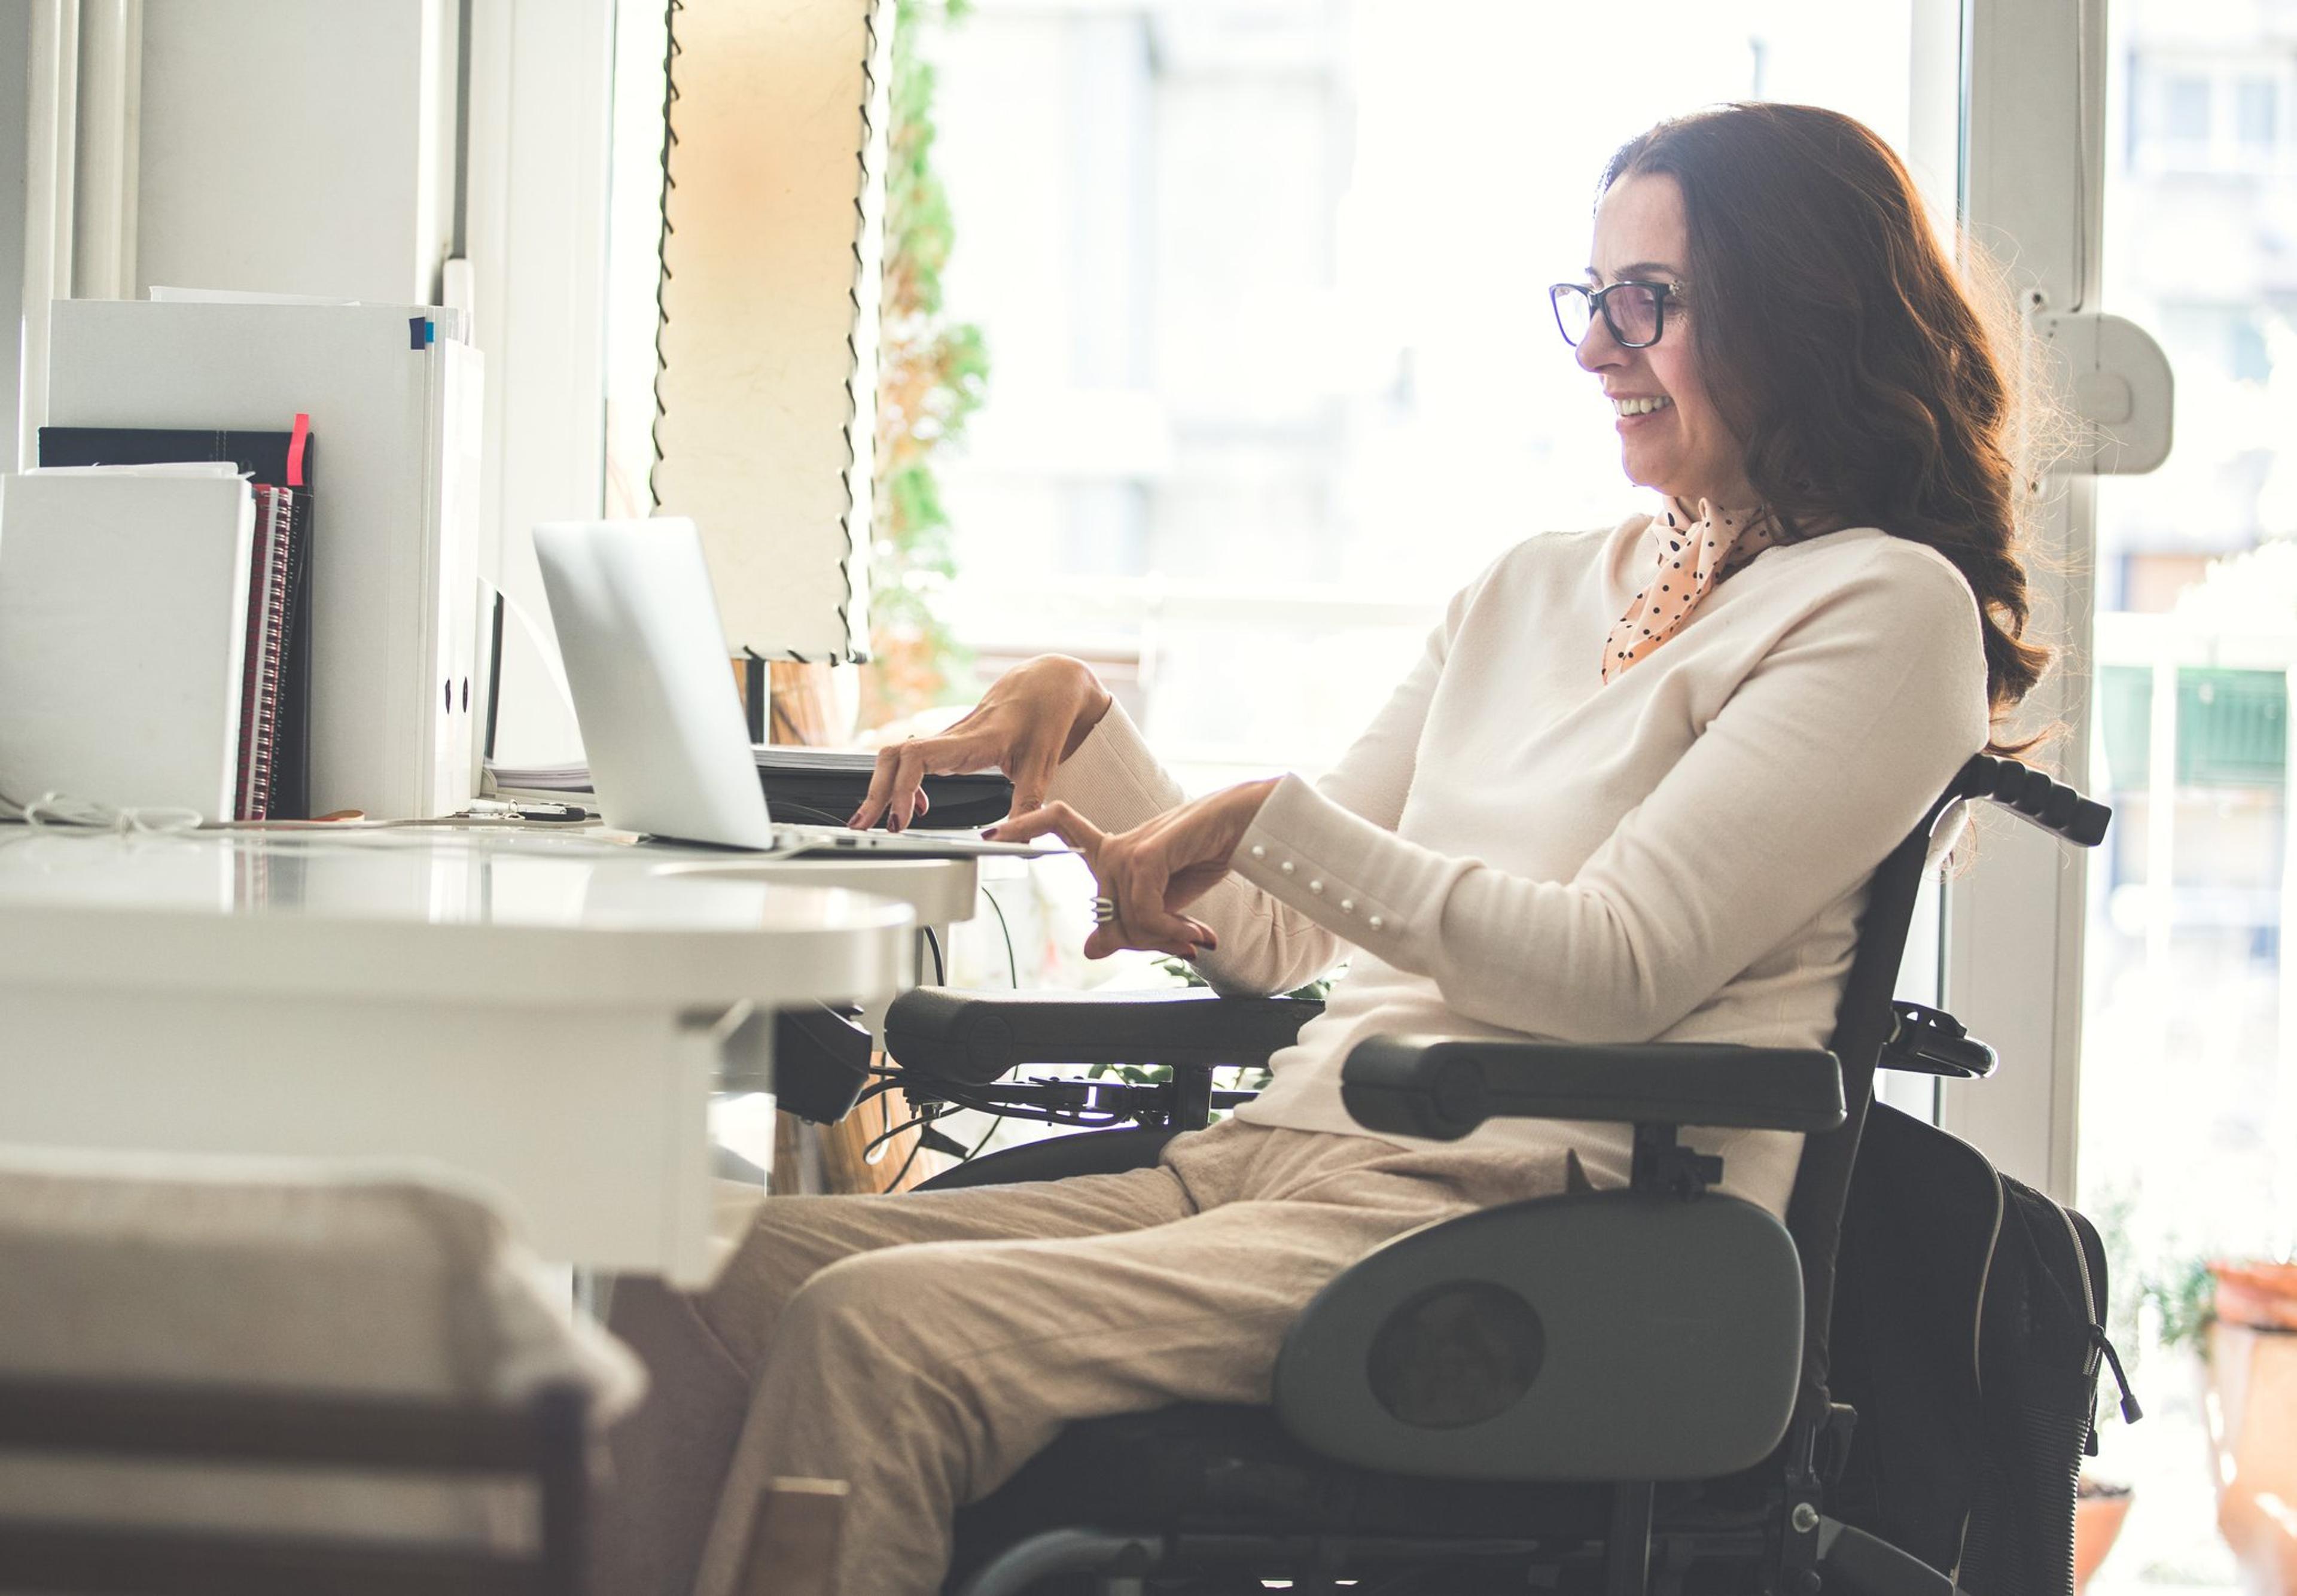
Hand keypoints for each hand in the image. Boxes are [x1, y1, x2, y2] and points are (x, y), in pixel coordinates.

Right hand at [849, 656, 1112, 831]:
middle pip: (893, 756)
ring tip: (878, 821)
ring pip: (896, 756)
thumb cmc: (1045, 716)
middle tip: (864, 826)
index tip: (901, 821)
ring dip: (882, 788)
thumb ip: (1027, 808)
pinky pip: (911, 759)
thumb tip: (1014, 843)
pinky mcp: (948, 743)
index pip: (917, 757)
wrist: (1049, 684)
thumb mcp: (1043, 767)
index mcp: (972, 740)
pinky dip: (901, 783)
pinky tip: (915, 806)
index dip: (900, 789)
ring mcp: (947, 739)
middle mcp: (952, 737)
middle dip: (874, 793)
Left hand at [988, 778, 1280, 958]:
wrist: (1250, 825)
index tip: (991, 832)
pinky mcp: (1147, 853)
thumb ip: (1130, 922)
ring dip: (1165, 938)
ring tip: (1196, 936)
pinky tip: (1195, 933)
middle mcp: (1116, 845)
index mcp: (1116, 849)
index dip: (1024, 825)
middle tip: (1184, 944)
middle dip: (1145, 941)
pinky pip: (1142, 911)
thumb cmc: (1209, 853)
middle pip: (1106, 913)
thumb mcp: (1165, 901)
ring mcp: (1129, 847)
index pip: (1059, 823)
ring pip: (1126, 919)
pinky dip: (1168, 931)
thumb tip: (1090, 948)